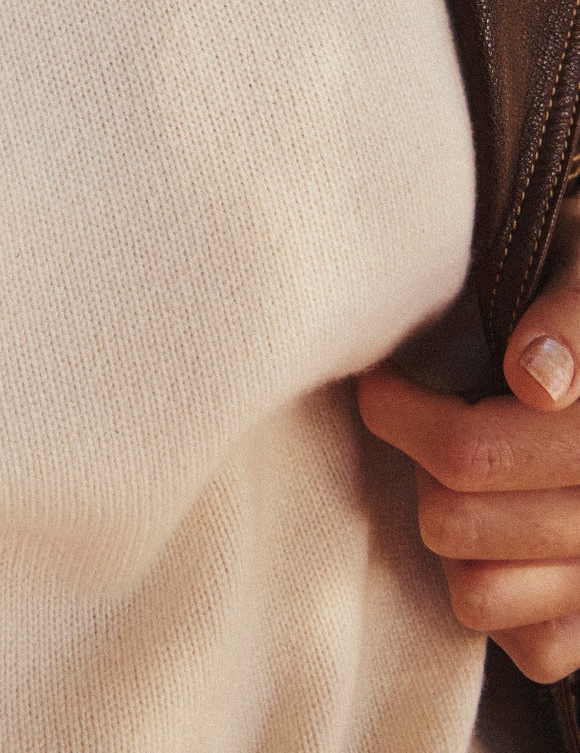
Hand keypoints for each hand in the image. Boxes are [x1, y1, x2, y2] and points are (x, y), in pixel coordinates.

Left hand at [358, 201, 579, 683]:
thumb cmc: (578, 293)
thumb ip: (568, 312)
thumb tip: (534, 380)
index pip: (468, 453)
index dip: (399, 415)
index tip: (380, 381)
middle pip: (455, 520)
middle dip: (423, 465)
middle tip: (421, 415)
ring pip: (481, 592)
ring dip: (456, 538)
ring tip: (467, 477)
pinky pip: (533, 649)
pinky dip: (504, 603)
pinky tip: (503, 541)